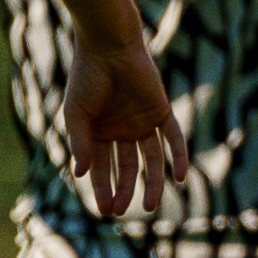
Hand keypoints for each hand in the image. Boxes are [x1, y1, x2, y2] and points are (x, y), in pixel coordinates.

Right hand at [65, 36, 187, 219]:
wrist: (108, 46)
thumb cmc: (87, 77)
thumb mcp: (77, 114)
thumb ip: (81, 143)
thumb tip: (79, 175)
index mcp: (99, 134)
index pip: (102, 169)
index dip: (102, 189)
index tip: (104, 209)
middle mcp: (122, 131)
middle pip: (126, 168)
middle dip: (124, 190)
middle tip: (121, 211)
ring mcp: (142, 122)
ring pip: (151, 159)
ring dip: (152, 182)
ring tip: (150, 206)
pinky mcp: (161, 111)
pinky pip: (173, 138)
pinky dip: (178, 156)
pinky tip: (181, 177)